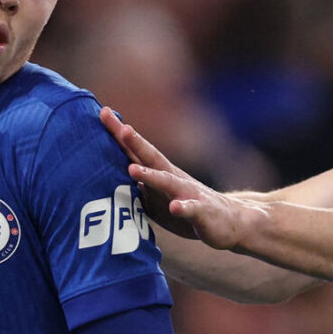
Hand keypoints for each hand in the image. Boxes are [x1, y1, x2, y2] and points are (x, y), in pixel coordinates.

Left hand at [100, 109, 257, 249]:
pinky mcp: (202, 213)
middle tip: (120, 128)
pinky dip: (183, 208)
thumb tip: (103, 176)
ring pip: (168, 182)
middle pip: (151, 158)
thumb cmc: (186, 207)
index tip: (103, 112)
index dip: (119, 134)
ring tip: (132, 169)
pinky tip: (175, 207)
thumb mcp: (156, 196)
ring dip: (151, 175)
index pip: (135, 151)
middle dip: (134, 143)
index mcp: (159, 173)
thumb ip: (134, 185)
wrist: (229, 220)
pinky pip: (192, 209)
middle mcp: (173, 177)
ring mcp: (188, 193)